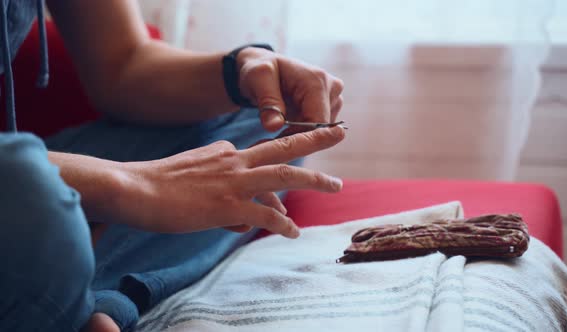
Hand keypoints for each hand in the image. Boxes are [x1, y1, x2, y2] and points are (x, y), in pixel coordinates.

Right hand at [116, 126, 344, 237]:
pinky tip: (294, 232)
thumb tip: (246, 216)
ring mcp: (233, 182)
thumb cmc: (158, 183)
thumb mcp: (196, 174)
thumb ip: (224, 187)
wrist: (132, 188)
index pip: (261, 159)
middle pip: (284, 148)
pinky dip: (283, 223)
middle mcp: (235, 161)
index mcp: (226, 153)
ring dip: (315, 178)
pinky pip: (265, 214)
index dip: (279, 169)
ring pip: (285, 174)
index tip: (292, 175)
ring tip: (336, 185)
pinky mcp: (226, 205)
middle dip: (315, 138)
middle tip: (339, 131)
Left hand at [236, 47, 343, 131]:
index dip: (298, 136)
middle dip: (298, 135)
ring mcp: (334, 97)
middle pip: (322, 128)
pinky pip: (321, 127)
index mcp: (317, 81)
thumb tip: (274, 126)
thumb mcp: (258, 79)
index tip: (276, 140)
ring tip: (280, 121)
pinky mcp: (332, 105)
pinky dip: (304, 129)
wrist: (268, 67)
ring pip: (322, 130)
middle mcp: (332, 88)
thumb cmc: (262, 70)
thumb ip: (268, 102)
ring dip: (300, 132)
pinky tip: (289, 121)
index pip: (317, 122)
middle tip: (274, 131)